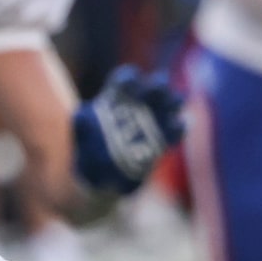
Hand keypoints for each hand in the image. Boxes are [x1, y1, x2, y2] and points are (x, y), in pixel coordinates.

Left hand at [73, 65, 182, 195]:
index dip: (128, 79)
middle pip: (151, 89)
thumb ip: (82, 124)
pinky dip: (178, 128)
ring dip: (173, 102)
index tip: (130, 82)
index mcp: (115, 99)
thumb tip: (80, 114)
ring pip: (167, 106)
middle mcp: (136, 106)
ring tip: (176, 102)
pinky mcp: (161, 142)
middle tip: (160, 85)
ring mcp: (151, 123)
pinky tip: (180, 124)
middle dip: (157, 85)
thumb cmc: (88, 153)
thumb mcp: (81, 137)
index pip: (123, 82)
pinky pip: (174, 133)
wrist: (100, 181)